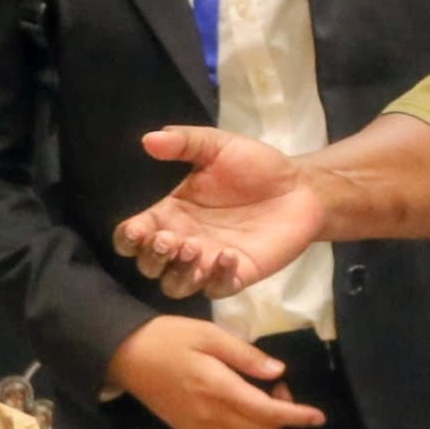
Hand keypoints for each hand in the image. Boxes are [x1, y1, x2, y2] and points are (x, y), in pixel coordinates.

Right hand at [108, 316, 326, 428]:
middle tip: (274, 385)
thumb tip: (277, 372)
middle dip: (281, 415)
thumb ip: (245, 355)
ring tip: (258, 400)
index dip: (297, 416)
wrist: (125, 356)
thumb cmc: (168, 337)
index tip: (318, 416)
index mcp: (219, 388)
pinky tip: (242, 416)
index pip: (268, 412)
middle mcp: (211, 416)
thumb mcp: (208, 334)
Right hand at [112, 126, 326, 300]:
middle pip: (149, 266)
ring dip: (179, 272)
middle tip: (170, 239)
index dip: (128, 238)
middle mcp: (184, 241)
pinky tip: (228, 255)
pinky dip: (217, 277)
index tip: (138, 229)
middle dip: (152, 258)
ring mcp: (209, 262)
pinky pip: (217, 289)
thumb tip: (148, 139)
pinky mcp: (237, 275)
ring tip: (195, 247)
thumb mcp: (218, 146)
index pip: (133, 236)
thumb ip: (184, 142)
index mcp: (171, 213)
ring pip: (176, 285)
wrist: (301, 187)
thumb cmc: (255, 166)